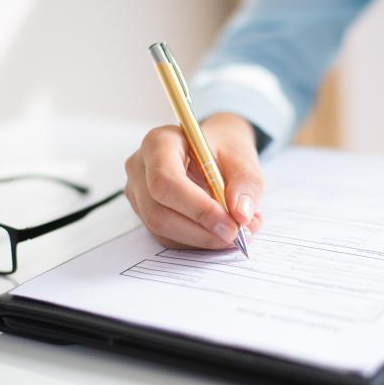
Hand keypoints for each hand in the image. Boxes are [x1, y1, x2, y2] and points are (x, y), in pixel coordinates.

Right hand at [125, 113, 263, 248]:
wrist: (213, 152)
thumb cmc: (224, 150)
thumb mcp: (243, 159)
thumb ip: (245, 184)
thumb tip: (240, 214)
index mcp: (159, 143)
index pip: (165, 181)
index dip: (198, 209)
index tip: (231, 224)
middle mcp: (140, 168)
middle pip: (158, 211)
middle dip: (201, 231)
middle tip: (238, 235)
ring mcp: (138, 193)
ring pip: (162, 230)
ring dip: (202, 239)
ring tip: (238, 232)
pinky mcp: (145, 214)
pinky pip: (167, 237)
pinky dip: (197, 241)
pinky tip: (220, 232)